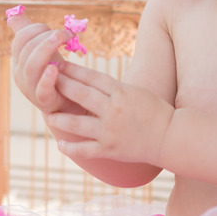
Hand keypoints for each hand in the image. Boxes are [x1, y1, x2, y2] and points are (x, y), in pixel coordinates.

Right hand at [7, 11, 72, 112]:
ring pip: (31, 66)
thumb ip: (28, 34)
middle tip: (65, 32)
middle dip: (45, 36)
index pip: (20, 39)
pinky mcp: (44, 101)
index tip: (58, 29)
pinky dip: (46, 78)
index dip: (37, 28)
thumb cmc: (57, 74)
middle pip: (25, 50)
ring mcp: (30, 89)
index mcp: (19, 60)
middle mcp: (20, 74)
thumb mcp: (43, 52)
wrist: (70, 102)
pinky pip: (41, 89)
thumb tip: (13, 16)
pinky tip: (55, 68)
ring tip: (61, 38)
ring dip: (46, 49)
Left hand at [48, 62, 173, 165]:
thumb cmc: (154, 111)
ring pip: (77, 124)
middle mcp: (113, 110)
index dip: (73, 70)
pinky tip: (60, 144)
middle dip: (61, 87)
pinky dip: (70, 148)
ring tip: (49, 117)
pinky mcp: (110, 150)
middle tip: (46, 82)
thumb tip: (88, 80)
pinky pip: (85, 150)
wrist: (170, 137)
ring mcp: (110, 131)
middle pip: (81, 95)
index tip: (58, 65)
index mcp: (121, 92)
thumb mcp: (136, 91)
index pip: (91, 77)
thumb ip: (113, 88)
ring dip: (59, 119)